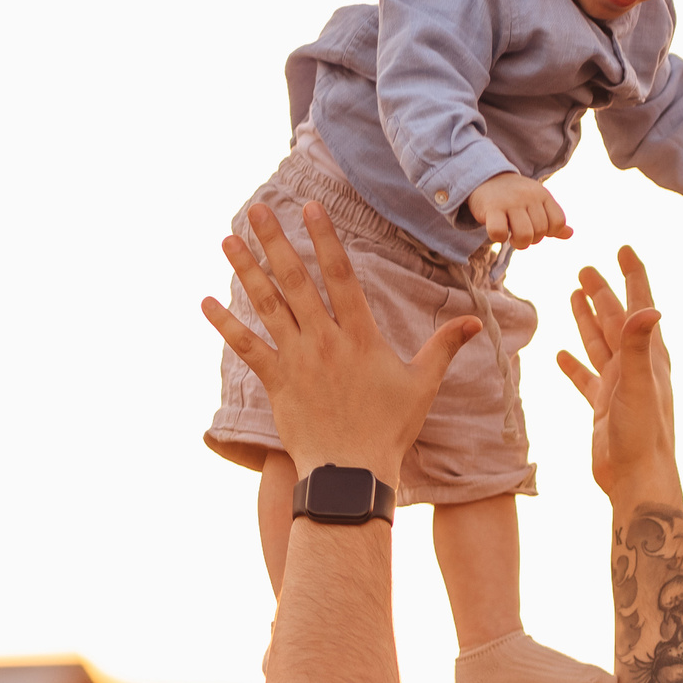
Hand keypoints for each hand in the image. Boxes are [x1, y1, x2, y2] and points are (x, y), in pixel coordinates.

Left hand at [202, 202, 481, 483]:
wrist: (352, 474)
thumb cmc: (389, 430)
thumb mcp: (422, 385)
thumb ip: (444, 346)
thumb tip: (475, 320)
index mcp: (360, 336)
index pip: (341, 276)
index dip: (325, 239)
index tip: (310, 208)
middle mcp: (325, 341)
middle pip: (296, 281)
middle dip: (275, 241)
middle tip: (256, 209)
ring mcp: (297, 361)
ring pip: (268, 306)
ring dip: (246, 271)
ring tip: (228, 240)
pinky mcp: (277, 383)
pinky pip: (247, 348)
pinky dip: (226, 325)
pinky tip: (207, 302)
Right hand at [467, 173, 572, 249]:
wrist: (487, 178)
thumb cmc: (516, 197)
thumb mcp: (537, 202)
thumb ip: (552, 219)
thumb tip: (570, 234)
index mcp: (543, 195)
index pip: (558, 222)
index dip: (549, 232)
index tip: (537, 229)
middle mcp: (529, 196)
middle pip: (541, 231)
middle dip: (532, 239)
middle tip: (521, 233)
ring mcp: (510, 202)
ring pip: (524, 235)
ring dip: (518, 243)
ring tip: (511, 237)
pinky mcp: (491, 208)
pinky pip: (499, 232)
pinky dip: (498, 238)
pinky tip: (498, 233)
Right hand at [555, 246, 676, 501]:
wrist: (637, 479)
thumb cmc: (642, 435)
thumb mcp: (637, 385)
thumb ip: (639, 346)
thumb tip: (650, 308)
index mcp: (648, 357)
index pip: (641, 306)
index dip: (634, 277)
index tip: (625, 250)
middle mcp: (635, 367)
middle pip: (616, 320)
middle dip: (603, 293)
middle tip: (586, 268)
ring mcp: (619, 386)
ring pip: (600, 344)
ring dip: (588, 320)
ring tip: (575, 297)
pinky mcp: (604, 407)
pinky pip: (586, 379)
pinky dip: (574, 365)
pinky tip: (561, 355)